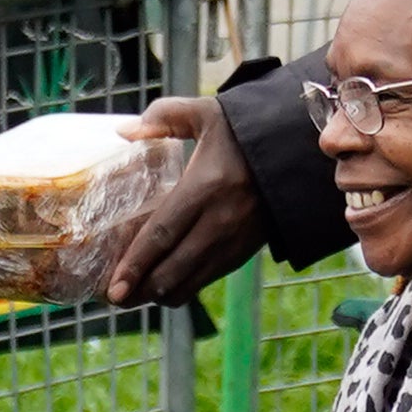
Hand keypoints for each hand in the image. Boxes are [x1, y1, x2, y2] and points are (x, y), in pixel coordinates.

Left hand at [101, 95, 262, 306]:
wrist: (296, 153)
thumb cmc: (244, 131)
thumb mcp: (206, 114)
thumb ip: (164, 116)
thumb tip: (123, 132)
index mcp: (205, 188)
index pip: (163, 234)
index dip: (136, 263)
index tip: (114, 285)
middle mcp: (219, 222)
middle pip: (172, 269)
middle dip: (140, 289)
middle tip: (114, 298)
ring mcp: (233, 242)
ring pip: (190, 283)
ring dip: (159, 294)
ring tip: (133, 296)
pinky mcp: (243, 252)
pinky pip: (207, 280)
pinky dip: (182, 288)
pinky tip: (162, 286)